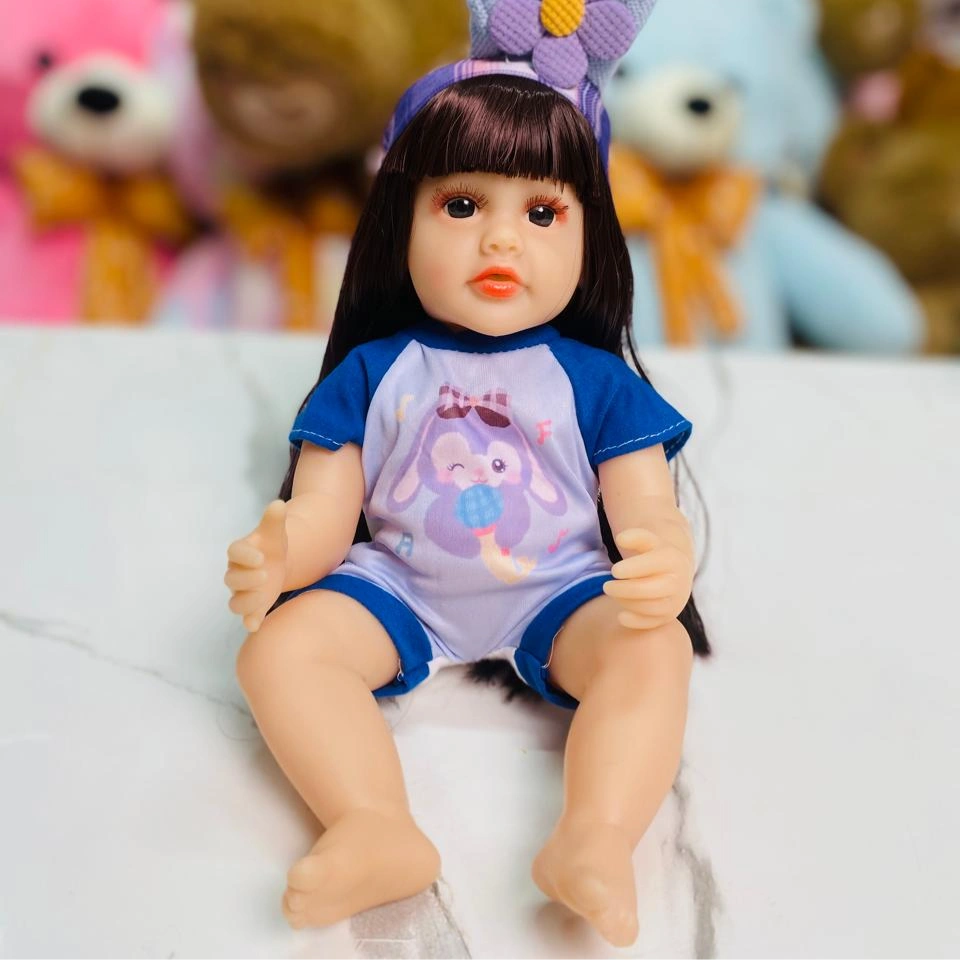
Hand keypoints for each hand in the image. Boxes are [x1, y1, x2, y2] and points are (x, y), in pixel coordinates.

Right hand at [225, 500, 288, 632]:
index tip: (261, 557)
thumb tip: (278, 504)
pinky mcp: (252, 606)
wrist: (277, 562)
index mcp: (240, 552)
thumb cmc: (272, 545)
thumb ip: (274, 519)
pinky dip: (249, 621)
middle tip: (266, 575)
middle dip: (247, 580)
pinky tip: (256, 625)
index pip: (234, 552)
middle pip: (232, 580)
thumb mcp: (275, 531)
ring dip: (246, 602)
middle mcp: (237, 573)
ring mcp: (243, 591)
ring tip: (264, 596)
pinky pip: (246, 616)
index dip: (245, 556)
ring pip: (235, 602)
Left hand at [603, 527, 693, 630]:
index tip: (614, 570)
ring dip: (626, 602)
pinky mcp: (669, 616)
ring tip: (614, 594)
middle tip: (606, 586)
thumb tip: (620, 539)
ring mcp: (675, 601)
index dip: (631, 568)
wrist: (675, 571)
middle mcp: (677, 582)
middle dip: (623, 589)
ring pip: (649, 607)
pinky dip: (635, 622)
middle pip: (647, 590)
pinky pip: (652, 624)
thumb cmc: (653, 553)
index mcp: (672, 559)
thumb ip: (636, 536)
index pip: (651, 565)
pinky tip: (621, 615)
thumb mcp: (647, 540)